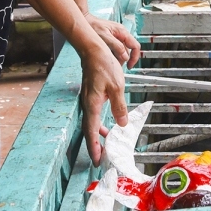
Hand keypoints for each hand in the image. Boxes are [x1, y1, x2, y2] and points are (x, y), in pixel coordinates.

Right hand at [80, 41, 127, 164]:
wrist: (92, 50)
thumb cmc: (103, 66)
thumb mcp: (117, 86)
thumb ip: (119, 107)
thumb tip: (122, 124)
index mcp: (93, 105)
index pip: (91, 132)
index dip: (94, 147)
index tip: (97, 160)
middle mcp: (88, 104)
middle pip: (89, 130)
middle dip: (95, 145)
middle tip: (101, 157)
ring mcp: (88, 100)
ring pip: (92, 122)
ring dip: (98, 134)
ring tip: (107, 143)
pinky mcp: (91, 95)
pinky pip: (94, 114)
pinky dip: (99, 122)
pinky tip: (107, 123)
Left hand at [88, 14, 141, 68]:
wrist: (85, 20)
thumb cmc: (93, 25)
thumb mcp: (104, 37)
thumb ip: (116, 46)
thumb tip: (125, 57)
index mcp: (122, 32)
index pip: (135, 46)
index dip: (134, 57)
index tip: (129, 66)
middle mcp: (121, 34)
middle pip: (128, 50)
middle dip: (123, 59)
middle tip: (114, 66)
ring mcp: (117, 37)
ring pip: (122, 51)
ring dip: (117, 58)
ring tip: (107, 60)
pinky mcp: (111, 40)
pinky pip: (116, 50)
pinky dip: (112, 55)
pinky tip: (105, 56)